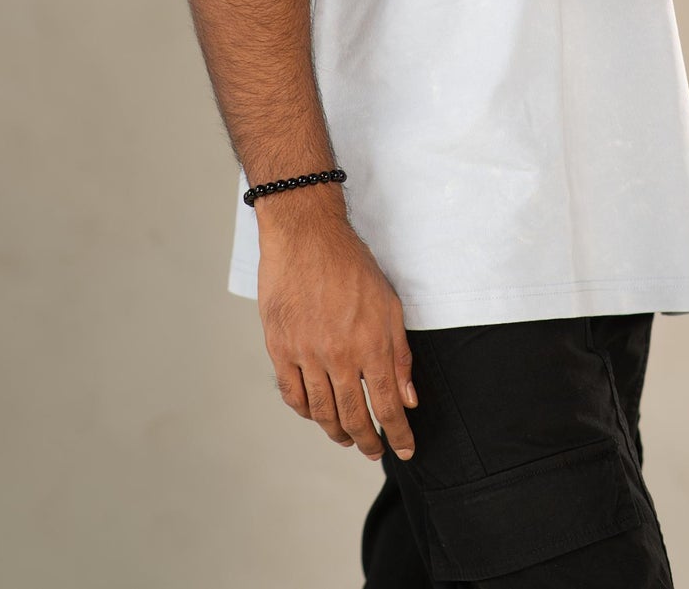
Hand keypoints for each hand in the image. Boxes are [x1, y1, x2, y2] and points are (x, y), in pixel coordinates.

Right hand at [256, 206, 419, 462]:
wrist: (306, 236)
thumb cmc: (351, 265)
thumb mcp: (390, 305)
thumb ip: (399, 355)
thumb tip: (409, 397)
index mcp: (371, 345)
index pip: (387, 405)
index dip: (398, 433)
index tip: (405, 450)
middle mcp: (339, 356)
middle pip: (353, 416)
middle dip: (368, 440)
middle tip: (375, 451)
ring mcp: (306, 354)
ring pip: (321, 412)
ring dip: (337, 432)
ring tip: (348, 438)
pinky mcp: (280, 349)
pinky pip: (292, 394)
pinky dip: (305, 411)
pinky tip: (316, 414)